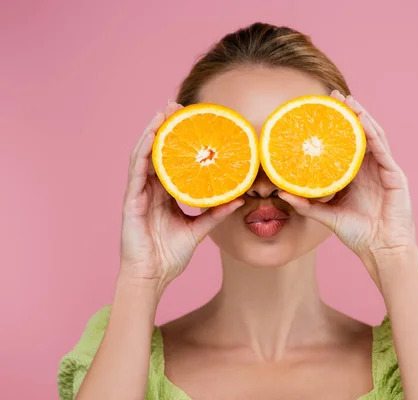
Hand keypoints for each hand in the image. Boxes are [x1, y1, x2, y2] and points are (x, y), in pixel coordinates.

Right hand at [120, 100, 243, 289]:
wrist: (153, 277)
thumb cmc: (170, 255)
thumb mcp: (199, 229)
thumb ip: (215, 213)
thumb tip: (240, 198)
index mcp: (163, 195)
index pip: (170, 160)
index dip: (177, 140)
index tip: (190, 121)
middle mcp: (149, 190)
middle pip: (156, 151)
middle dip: (164, 127)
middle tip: (176, 105)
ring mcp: (138, 194)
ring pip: (144, 155)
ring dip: (152, 131)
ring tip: (163, 112)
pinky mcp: (131, 201)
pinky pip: (137, 172)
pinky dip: (144, 151)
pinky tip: (152, 135)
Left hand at [278, 91, 415, 287]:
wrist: (382, 251)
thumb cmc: (358, 235)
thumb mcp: (327, 216)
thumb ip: (306, 205)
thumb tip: (280, 193)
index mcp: (356, 176)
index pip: (346, 145)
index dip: (336, 127)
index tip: (320, 110)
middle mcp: (371, 169)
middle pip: (360, 135)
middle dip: (349, 114)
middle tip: (334, 95)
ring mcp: (385, 170)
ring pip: (374, 137)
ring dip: (362, 117)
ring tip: (349, 101)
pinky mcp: (395, 176)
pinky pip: (383, 150)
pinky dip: (373, 134)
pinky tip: (362, 121)